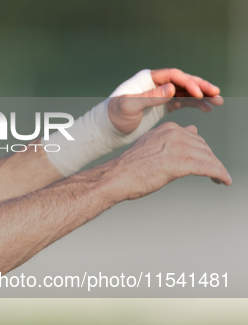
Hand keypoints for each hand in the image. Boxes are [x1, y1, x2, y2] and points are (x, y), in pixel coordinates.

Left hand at [109, 68, 223, 133]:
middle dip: (201, 87)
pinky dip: (195, 104)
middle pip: (183, 81)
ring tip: (218, 101)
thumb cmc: (114, 116)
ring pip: (185, 92)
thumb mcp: (129, 106)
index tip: (199, 94)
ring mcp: (160, 95)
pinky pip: (182, 102)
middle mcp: (155, 84)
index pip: (173, 76)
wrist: (108, 129)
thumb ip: (150, 97)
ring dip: (202, 96)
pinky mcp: (162, 106)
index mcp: (147, 79)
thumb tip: (172, 88)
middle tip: (216, 93)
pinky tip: (207, 108)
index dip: (188, 83)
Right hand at [111, 121, 231, 200]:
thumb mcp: (151, 145)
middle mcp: (174, 134)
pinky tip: (223, 180)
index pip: (195, 137)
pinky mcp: (180, 163)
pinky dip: (220, 174)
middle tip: (217, 173)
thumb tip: (192, 133)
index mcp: (167, 128)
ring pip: (208, 157)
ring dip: (218, 169)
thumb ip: (170, 141)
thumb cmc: (130, 167)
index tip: (206, 160)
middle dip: (212, 160)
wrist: (116, 177)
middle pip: (203, 147)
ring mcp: (178, 148)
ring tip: (222, 178)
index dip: (202, 151)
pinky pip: (208, 168)